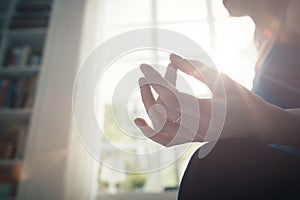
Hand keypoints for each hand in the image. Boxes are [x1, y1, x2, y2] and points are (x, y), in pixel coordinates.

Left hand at [135, 54, 285, 146]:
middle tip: (144, 75)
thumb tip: (170, 56)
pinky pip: (166, 140)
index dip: (156, 80)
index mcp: (207, 111)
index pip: (172, 96)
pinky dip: (151, 132)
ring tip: (145, 89)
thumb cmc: (241, 98)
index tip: (143, 66)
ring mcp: (193, 137)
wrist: (256, 123)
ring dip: (149, 107)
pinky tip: (140, 121)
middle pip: (162, 112)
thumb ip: (195, 67)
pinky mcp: (191, 139)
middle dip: (150, 90)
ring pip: (160, 128)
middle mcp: (198, 128)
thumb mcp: (221, 78)